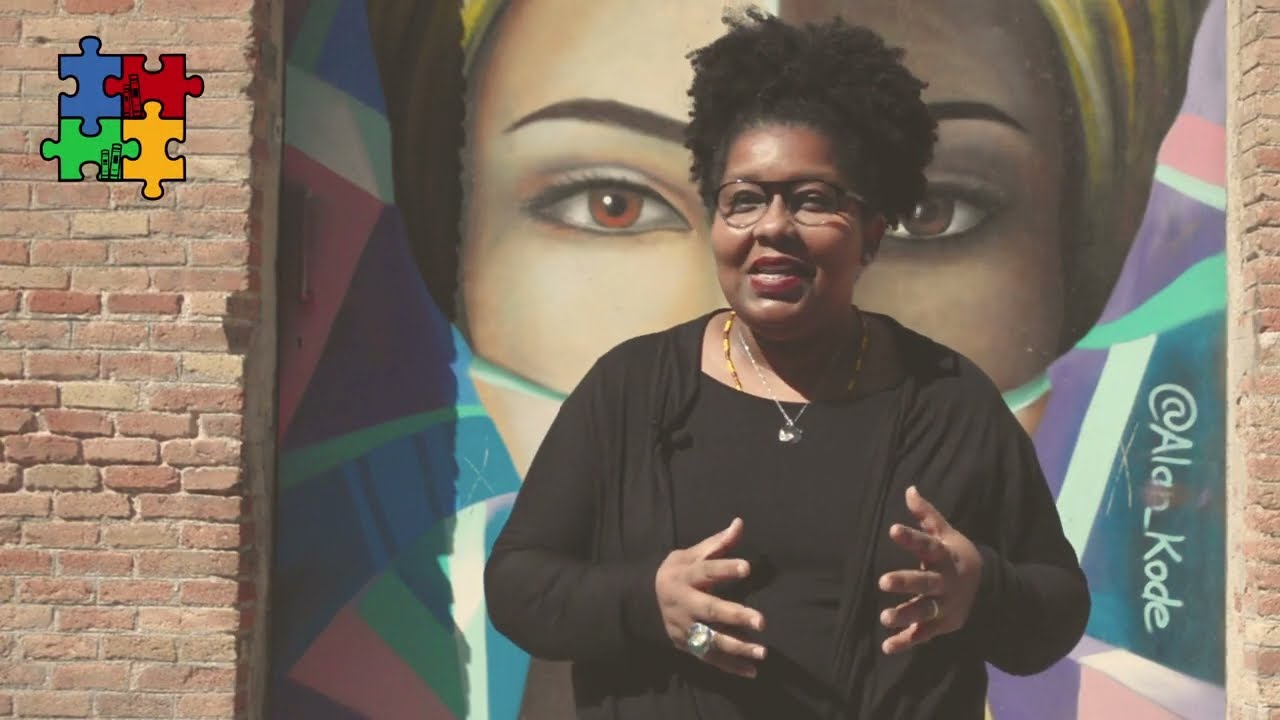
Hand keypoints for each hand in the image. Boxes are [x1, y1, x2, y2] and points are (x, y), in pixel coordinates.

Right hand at [655, 517, 767, 677]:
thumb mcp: (691, 554)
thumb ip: (717, 543)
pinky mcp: (686, 645)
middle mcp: (683, 603)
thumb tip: (739, 523)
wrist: (644, 601)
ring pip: (710, 639)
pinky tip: (752, 672)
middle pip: (709, 610)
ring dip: (737, 647)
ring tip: (763, 652)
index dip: (725, 568)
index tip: (747, 567)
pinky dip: (730, 667)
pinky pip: (709, 659)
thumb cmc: (678, 573)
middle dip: (735, 616)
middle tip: (762, 622)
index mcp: (685, 576)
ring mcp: (684, 627)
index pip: (706, 570)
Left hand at [877, 486, 982, 653]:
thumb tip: (909, 490)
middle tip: (882, 581)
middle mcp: (947, 582)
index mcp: (946, 557)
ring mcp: (947, 605)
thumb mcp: (947, 535)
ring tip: (884, 617)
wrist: (990, 588)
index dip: (911, 538)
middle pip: (926, 582)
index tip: (893, 529)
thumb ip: (927, 516)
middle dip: (906, 583)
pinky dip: (906, 641)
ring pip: (925, 611)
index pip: (928, 545)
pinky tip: (887, 646)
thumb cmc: (957, 556)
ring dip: (906, 615)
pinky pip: (924, 634)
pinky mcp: (943, 624)